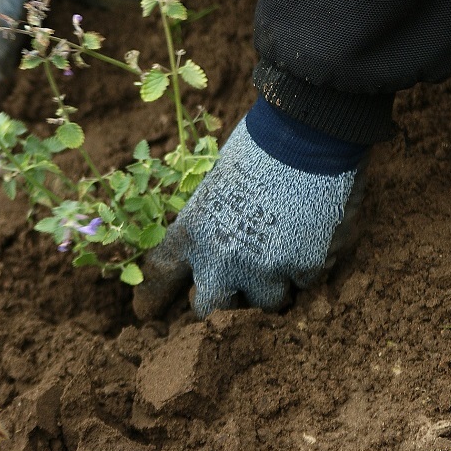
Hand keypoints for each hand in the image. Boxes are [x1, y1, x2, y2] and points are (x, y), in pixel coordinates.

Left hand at [134, 100, 368, 318]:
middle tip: (227, 286)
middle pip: (208, 307)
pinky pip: (302, 283)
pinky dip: (302, 268)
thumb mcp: (213, 183)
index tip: (144, 313)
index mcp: (190, 233)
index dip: (150, 297)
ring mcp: (264, 270)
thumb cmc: (254, 146)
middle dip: (216, 299)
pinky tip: (305, 238)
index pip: (159, 275)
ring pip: (262, 303)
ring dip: (266, 286)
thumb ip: (207, 221)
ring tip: (275, 256)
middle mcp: (220, 261)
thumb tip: (208, 241)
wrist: (306, 137)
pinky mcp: (303, 269)